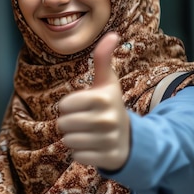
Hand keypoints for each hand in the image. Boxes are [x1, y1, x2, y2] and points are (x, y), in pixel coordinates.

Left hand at [58, 32, 130, 170]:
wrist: (131, 137)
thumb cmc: (110, 105)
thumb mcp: (107, 82)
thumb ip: (103, 59)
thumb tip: (112, 34)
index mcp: (102, 98)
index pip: (63, 105)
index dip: (68, 106)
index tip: (81, 106)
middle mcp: (107, 120)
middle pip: (63, 124)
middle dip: (69, 123)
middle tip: (83, 121)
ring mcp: (108, 140)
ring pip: (68, 141)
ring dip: (74, 138)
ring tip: (88, 133)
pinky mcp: (107, 158)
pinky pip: (77, 156)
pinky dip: (81, 153)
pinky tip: (93, 147)